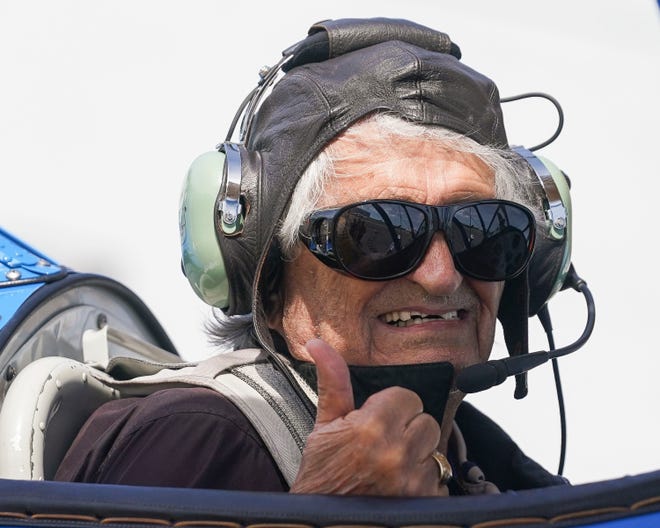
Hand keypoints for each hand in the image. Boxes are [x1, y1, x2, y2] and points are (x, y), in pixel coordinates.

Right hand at [289, 338, 447, 495]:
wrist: (321, 521)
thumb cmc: (321, 474)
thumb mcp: (324, 425)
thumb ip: (333, 382)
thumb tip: (319, 344)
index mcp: (370, 427)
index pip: (408, 397)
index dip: (392, 407)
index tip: (377, 420)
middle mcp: (395, 453)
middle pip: (426, 421)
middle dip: (408, 429)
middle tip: (384, 443)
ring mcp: (412, 481)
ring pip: (436, 449)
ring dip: (418, 456)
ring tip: (392, 465)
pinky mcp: (424, 502)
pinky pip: (440, 480)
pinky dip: (425, 483)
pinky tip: (400, 486)